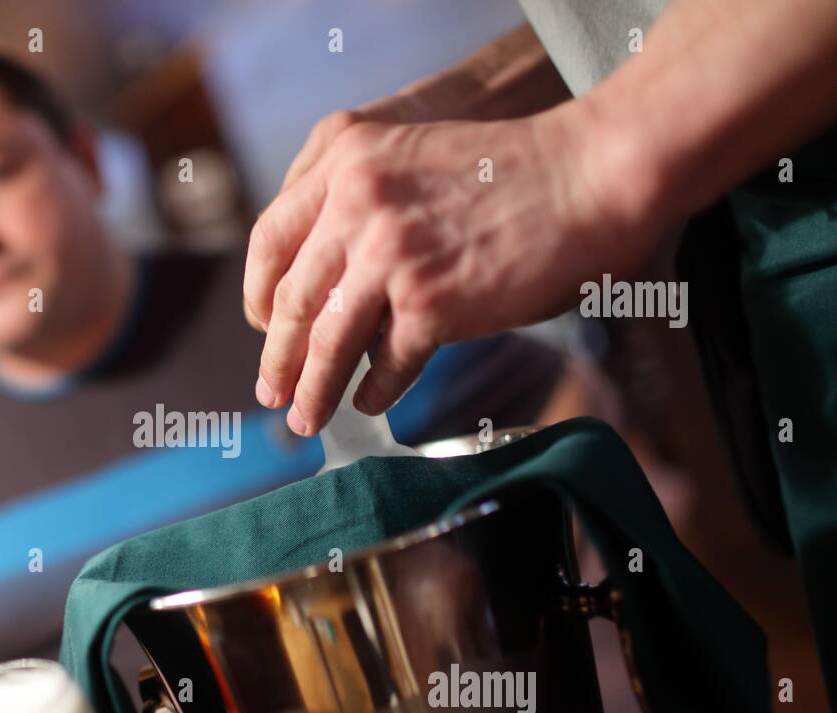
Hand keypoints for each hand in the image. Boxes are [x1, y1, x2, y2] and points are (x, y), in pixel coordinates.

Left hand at [244, 102, 656, 435]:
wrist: (592, 174)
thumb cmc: (512, 172)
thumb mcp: (410, 158)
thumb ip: (358, 203)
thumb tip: (321, 284)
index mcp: (344, 158)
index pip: (270, 238)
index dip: (257, 292)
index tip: (261, 324)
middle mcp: (355, 203)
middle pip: (290, 299)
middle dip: (275, 357)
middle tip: (269, 392)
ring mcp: (390, 256)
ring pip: (327, 341)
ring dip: (312, 390)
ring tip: (304, 418)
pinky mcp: (430, 304)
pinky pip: (386, 365)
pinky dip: (374, 392)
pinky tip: (370, 403)